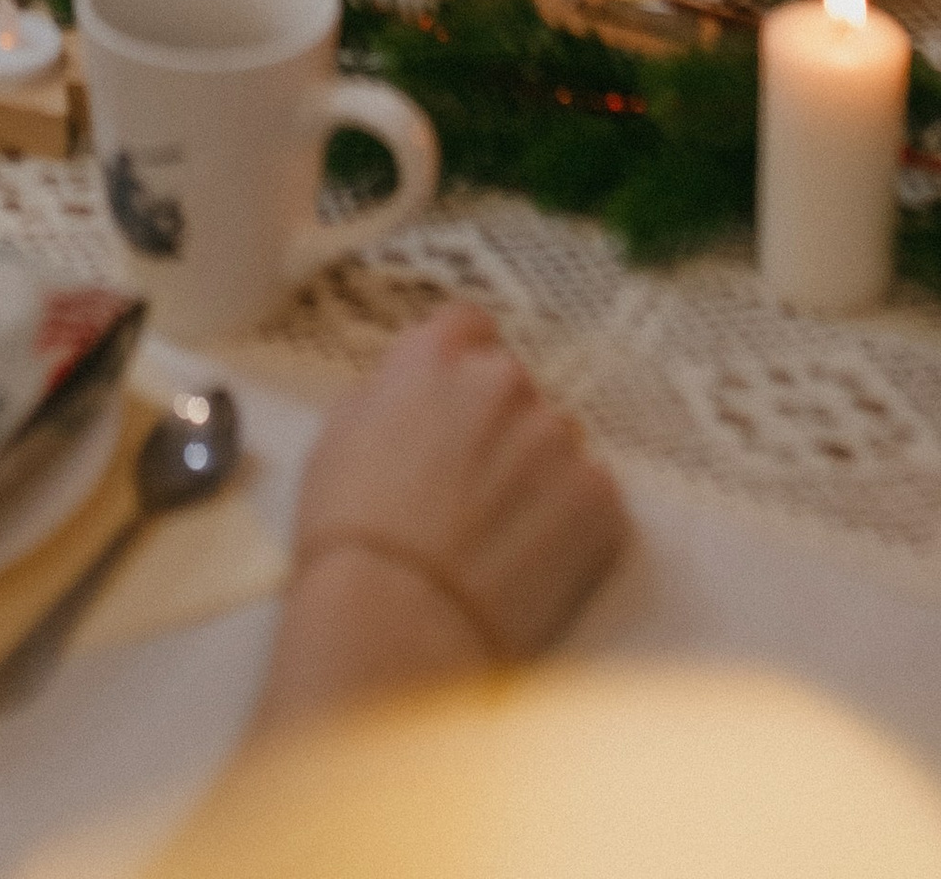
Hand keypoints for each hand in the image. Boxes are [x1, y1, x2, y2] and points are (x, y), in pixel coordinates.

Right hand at [262, 305, 623, 726]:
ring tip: (501, 534)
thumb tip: (412, 397)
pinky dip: (571, 522)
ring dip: (536, 473)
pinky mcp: (598, 500)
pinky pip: (591, 496)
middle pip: (514, 387)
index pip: (469, 325)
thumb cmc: (351, 530)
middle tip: (471, 485)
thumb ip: (390, 395)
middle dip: (499, 425)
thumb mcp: (342, 433)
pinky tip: (532, 559)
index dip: (461, 364)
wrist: (396, 615)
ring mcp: (558, 439)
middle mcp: (505, 382)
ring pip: (555, 444)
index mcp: (438, 356)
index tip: (454, 402)